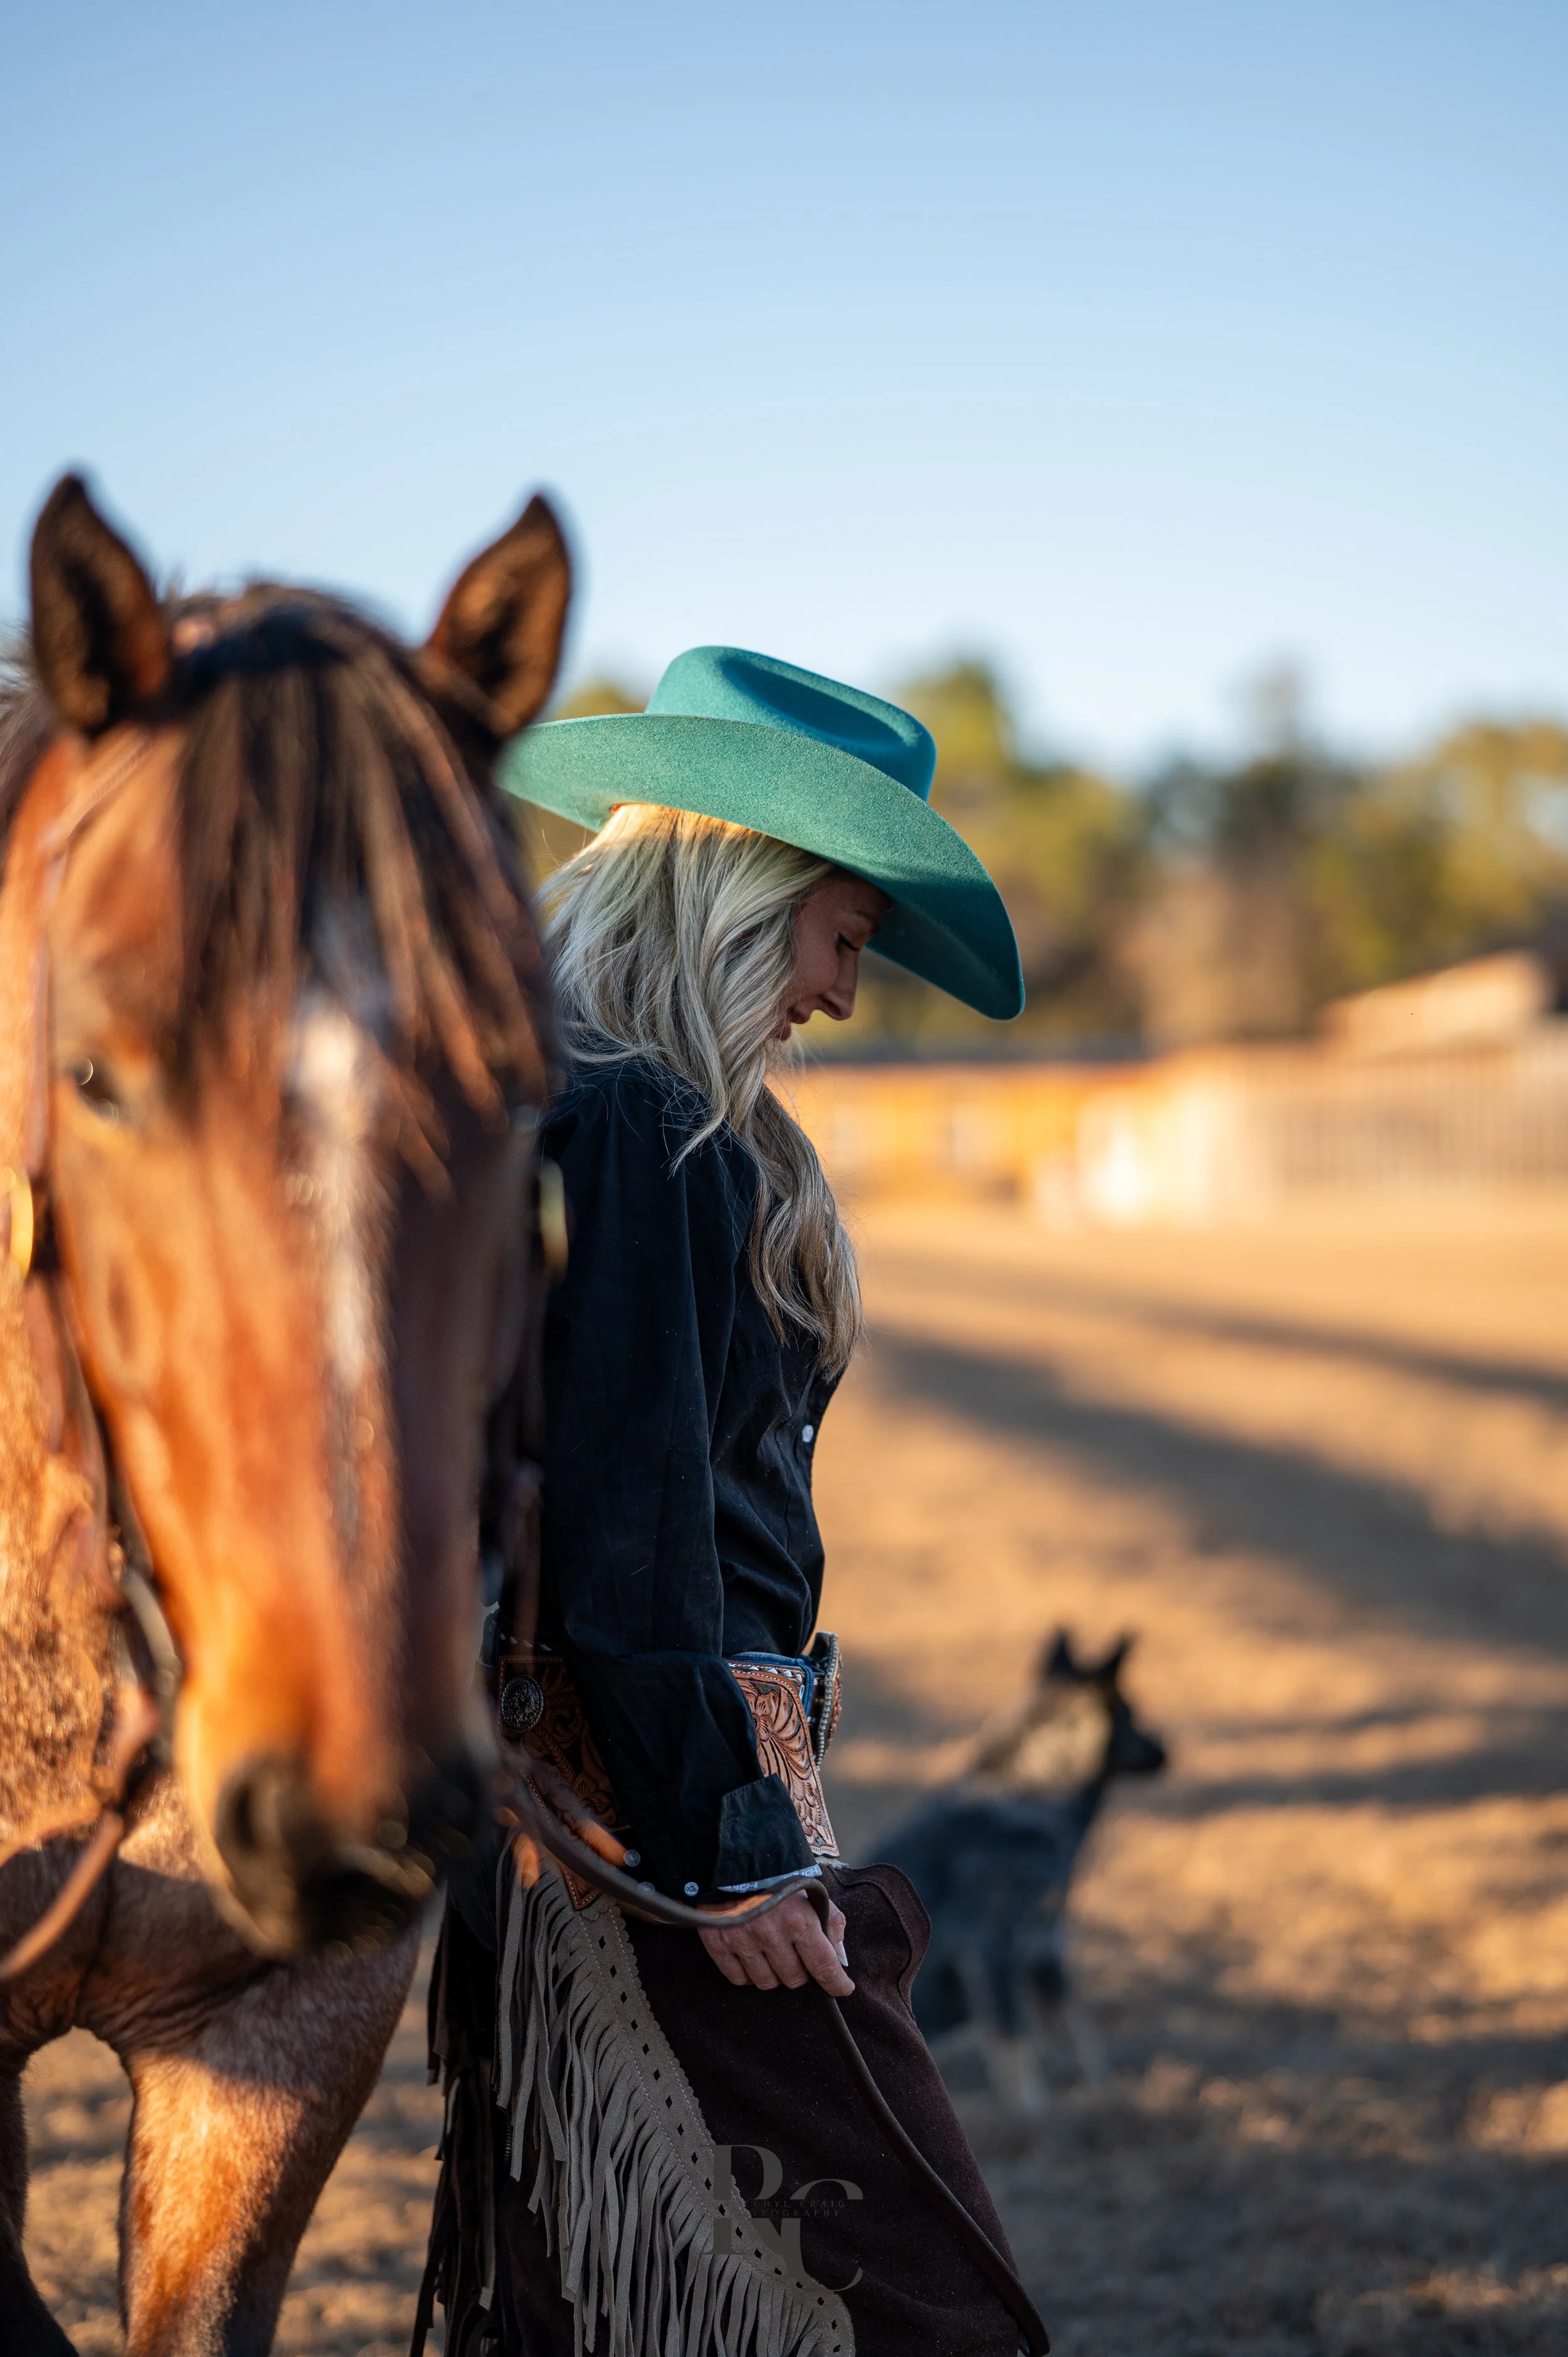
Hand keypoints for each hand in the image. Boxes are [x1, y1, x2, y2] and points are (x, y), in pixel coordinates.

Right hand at [700, 1889, 852, 1995]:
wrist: (730, 1858)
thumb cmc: (776, 1876)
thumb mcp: (810, 1891)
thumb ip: (831, 1922)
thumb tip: (840, 1958)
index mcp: (798, 1919)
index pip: (823, 1966)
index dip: (836, 1983)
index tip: (842, 1988)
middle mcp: (770, 1934)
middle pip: (795, 1979)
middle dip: (800, 1970)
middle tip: (794, 1952)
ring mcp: (742, 1941)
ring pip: (767, 1982)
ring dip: (773, 1972)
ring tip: (771, 1950)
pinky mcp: (719, 1944)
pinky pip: (739, 1979)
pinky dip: (748, 1972)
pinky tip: (751, 1954)